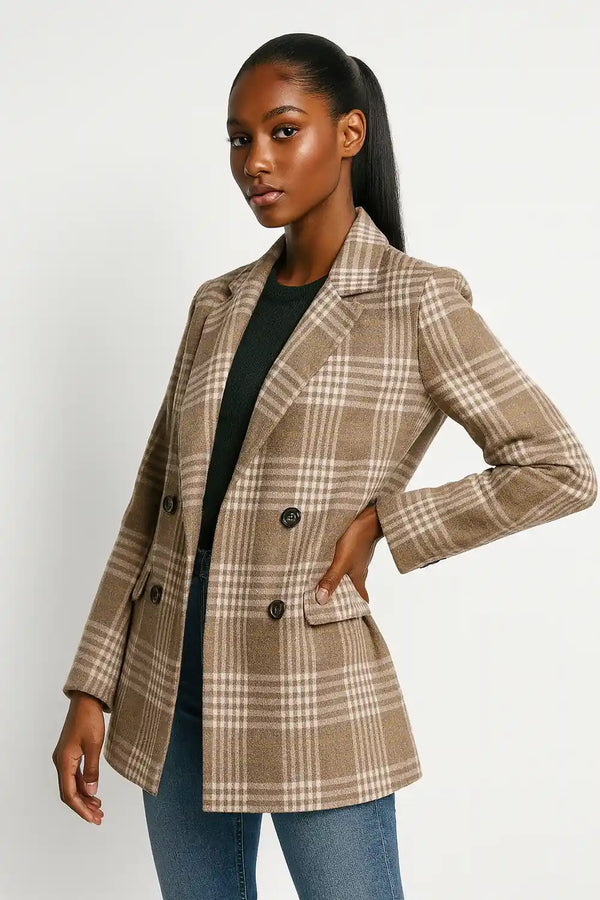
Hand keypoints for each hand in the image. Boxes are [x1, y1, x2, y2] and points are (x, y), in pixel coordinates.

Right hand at [52, 692, 104, 824]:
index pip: (69, 793)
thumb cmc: (89, 719)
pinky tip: (93, 792)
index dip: (81, 808)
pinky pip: (75, 775)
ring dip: (85, 798)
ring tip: (98, 808)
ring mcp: (65, 758)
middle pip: (69, 792)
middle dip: (83, 807)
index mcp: (63, 761)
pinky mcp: (70, 754)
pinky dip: (84, 786)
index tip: (92, 818)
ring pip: (72, 785)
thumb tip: (91, 792)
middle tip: (99, 818)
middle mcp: (60, 762)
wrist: (86, 700)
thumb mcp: (94, 745)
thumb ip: (92, 770)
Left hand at [314, 503, 383, 604]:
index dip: (356, 608)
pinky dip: (336, 566)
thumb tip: (321, 599)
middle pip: (352, 587)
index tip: (348, 616)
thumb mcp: (342, 561)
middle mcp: (359, 570)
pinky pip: (344, 561)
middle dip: (342, 595)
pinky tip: (326, 563)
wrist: (368, 515)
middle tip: (329, 603)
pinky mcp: (352, 547)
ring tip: (322, 585)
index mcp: (359, 578)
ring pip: (347, 574)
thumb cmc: (358, 538)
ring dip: (337, 580)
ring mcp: (356, 558)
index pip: (361, 599)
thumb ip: (331, 579)